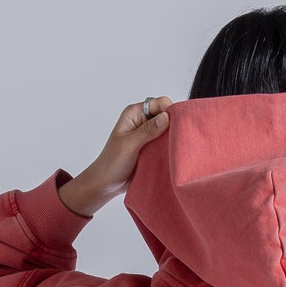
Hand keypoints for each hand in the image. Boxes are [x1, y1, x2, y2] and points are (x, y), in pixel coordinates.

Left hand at [57, 96, 172, 216]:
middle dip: (174, 125)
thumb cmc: (112, 162)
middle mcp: (142, 120)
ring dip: (172, 139)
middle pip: (166, 115)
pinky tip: (173, 155)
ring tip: (176, 149)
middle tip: (178, 140)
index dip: (170, 111)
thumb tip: (166, 117)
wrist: (106, 183)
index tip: (177, 126)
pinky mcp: (151, 147)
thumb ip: (147, 130)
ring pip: (167, 130)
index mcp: (134, 113)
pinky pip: (165, 143)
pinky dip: (170, 148)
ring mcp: (147, 134)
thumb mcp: (129, 145)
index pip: (159, 103)